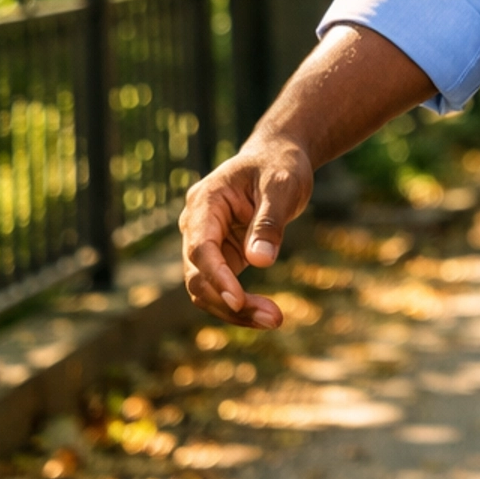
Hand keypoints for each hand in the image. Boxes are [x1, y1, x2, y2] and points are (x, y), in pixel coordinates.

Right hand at [179, 138, 313, 327]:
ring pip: (206, 290)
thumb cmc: (280, 165)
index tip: (238, 299)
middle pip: (199, 276)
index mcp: (204, 202)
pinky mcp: (221, 256)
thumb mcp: (282, 185)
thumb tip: (259, 261)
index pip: (201, 248)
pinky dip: (241, 304)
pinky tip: (267, 315)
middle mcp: (196, 225)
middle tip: (273, 319)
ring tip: (274, 320)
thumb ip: (269, 221)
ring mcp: (206, 243)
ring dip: (235, 310)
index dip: (217, 276)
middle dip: (230, 302)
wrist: (279, 158)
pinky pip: (222, 288)